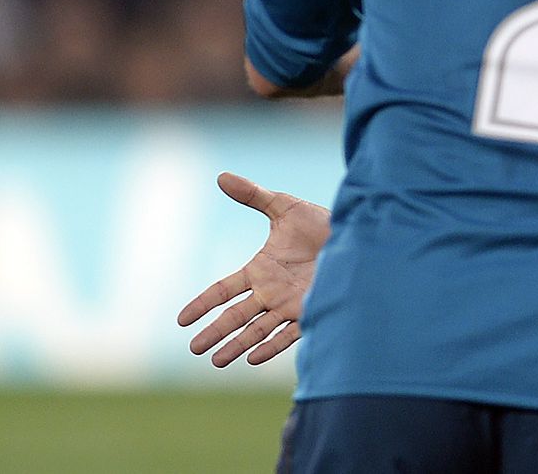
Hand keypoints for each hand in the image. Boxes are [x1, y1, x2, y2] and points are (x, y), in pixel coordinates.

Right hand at [177, 172, 330, 366]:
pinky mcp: (309, 311)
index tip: (181, 320)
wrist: (356, 234)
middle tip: (194, 348)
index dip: (202, 304)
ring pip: (256, 329)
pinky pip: (287, 333)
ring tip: (216, 361)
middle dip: (215, 332)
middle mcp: (270, 291)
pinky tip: (252, 358)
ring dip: (237, 345)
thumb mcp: (284, 206)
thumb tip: (221, 176)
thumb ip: (253, 195)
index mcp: (259, 270)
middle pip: (235, 316)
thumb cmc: (320, 222)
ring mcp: (288, 304)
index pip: (223, 290)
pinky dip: (270, 345)